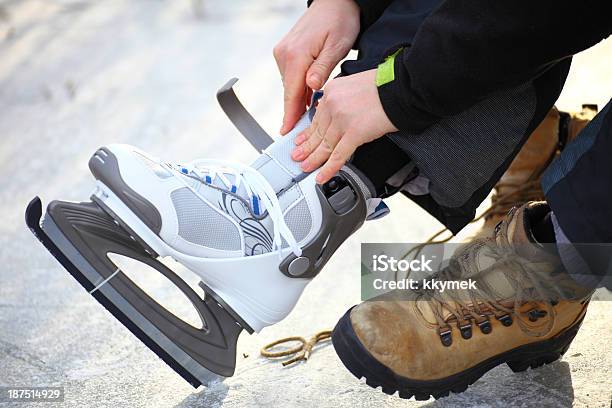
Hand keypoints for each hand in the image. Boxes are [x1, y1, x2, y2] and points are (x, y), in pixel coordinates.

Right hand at [273, 0, 359, 134]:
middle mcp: (284, 54)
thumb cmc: (340, 20)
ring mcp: (283, 52)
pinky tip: (308, 97)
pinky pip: (291, 75)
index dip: (290, 115)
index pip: (291, 94)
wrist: (335, 0)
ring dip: (299, 100)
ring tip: (306, 118)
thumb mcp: (337, 46)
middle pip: (289, 92)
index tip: (287, 131)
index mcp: (296, 55)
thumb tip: (311, 87)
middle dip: (294, 111)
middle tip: (300, 132)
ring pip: (290, 85)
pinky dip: (299, 87)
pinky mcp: (286, 51)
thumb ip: (323, 68)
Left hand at [291, 69, 397, 183]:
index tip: (301, 140)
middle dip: (306, 148)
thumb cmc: (386, 86)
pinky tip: (321, 176)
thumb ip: (343, 100)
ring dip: (314, 160)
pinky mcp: (354, 133)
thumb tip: (338, 116)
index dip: (308, 132)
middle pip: (318, 132)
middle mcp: (333, 104)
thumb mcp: (355, 85)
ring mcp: (342, 119)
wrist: (403, 88)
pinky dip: (328, 168)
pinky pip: (338, 155)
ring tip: (306, 167)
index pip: (316, 117)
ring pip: (324, 145)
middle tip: (298, 157)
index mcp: (333, 91)